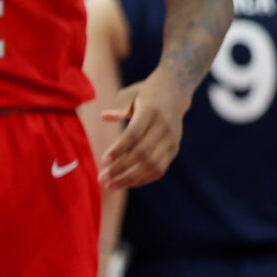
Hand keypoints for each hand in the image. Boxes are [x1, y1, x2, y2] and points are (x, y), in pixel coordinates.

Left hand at [97, 75, 186, 189]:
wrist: (175, 91)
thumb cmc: (146, 93)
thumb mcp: (131, 92)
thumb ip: (119, 105)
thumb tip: (105, 117)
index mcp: (151, 111)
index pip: (134, 134)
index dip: (119, 149)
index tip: (103, 161)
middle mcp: (164, 127)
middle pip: (143, 153)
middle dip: (121, 169)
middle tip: (101, 178)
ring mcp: (171, 140)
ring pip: (152, 165)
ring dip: (130, 178)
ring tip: (111, 186)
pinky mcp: (174, 148)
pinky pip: (159, 169)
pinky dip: (143, 179)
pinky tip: (126, 182)